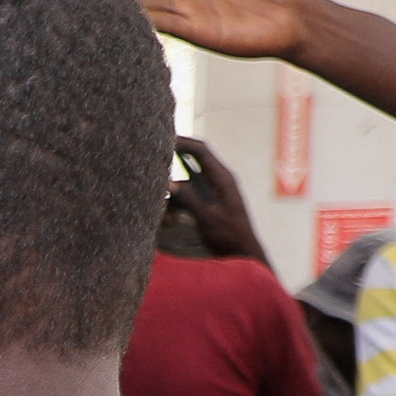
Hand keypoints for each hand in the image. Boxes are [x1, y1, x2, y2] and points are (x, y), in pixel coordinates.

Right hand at [172, 132, 268, 267]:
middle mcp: (218, 180)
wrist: (244, 256)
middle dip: (172, 160)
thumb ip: (190, 200)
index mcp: (222, 178)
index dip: (181, 141)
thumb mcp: (208, 219)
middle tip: (151, 159)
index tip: (160, 139)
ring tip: (166, 215)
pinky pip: (186, 197)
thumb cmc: (230, 238)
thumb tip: (169, 182)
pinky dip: (175, 206)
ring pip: (184, 182)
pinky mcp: (207, 203)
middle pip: (192, 159)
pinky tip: (170, 222)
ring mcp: (213, 191)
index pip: (200, 150)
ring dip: (172, 194)